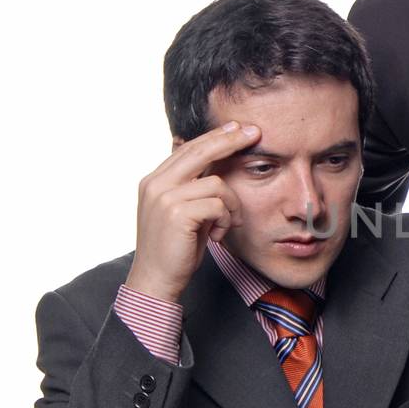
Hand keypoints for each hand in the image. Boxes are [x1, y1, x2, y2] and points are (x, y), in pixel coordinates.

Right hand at [125, 121, 257, 302]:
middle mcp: (155, 184)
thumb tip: (219, 164)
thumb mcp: (183, 211)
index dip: (214, 137)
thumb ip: (194, 188)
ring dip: (231, 205)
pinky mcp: (177, 213)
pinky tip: (217, 235)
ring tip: (226, 224)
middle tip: (254, 133)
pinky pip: (218, 204)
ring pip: (216, 183)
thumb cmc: (174, 249)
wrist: (156, 280)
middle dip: (230, 140)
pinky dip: (225, 219)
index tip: (236, 128)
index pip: (187, 149)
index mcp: (154, 181)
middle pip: (200, 151)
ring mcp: (164, 197)